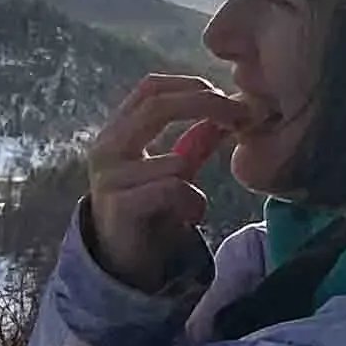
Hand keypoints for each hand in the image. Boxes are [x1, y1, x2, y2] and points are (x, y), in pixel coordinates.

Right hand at [81, 70, 250, 291]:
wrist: (121, 261)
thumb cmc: (146, 210)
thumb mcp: (172, 170)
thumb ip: (193, 143)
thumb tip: (223, 115)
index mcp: (117, 131)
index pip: (150, 88)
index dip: (189, 84)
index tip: (225, 96)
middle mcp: (107, 147)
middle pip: (156, 106)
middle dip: (204, 105)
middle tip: (238, 117)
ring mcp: (110, 176)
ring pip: (174, 160)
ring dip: (195, 183)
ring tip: (193, 204)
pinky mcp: (119, 205)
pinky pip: (171, 191)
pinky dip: (191, 204)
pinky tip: (189, 218)